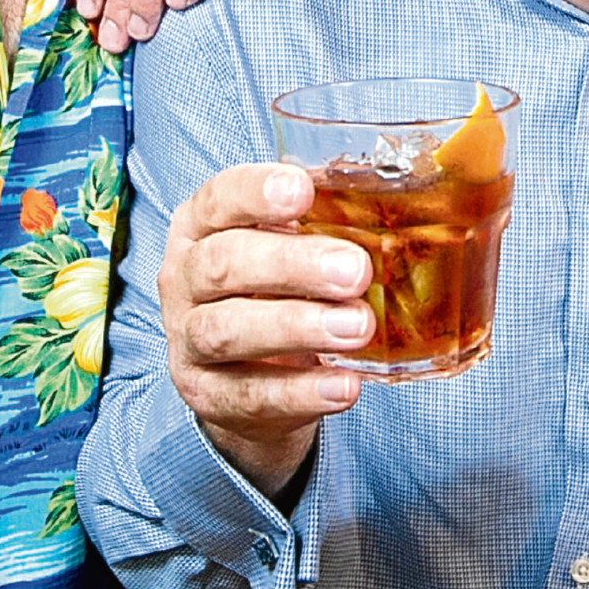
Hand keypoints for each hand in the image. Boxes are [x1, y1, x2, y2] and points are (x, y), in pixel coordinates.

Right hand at [160, 162, 375, 495]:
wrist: (247, 378)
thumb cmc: (275, 291)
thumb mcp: (288, 247)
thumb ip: (326, 222)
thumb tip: (405, 200)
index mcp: (202, 226)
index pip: (217, 198)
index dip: (256, 193)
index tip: (302, 191)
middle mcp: (184, 279)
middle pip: (223, 264)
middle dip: (291, 265)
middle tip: (355, 270)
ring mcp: (187, 341)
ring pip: (227, 331)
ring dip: (297, 327)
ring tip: (357, 326)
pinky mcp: (206, 397)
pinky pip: (250, 395)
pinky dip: (301, 392)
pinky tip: (345, 385)